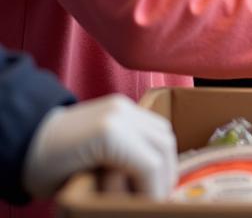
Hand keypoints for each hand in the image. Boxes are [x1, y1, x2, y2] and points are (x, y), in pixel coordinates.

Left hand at [22, 95, 176, 199]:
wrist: (27, 139)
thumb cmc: (44, 169)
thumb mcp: (79, 189)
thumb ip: (116, 192)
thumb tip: (139, 202)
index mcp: (110, 133)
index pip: (151, 165)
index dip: (155, 191)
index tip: (149, 208)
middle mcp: (122, 112)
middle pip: (164, 144)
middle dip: (165, 175)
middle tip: (156, 197)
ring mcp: (123, 104)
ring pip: (163, 130)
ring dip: (164, 158)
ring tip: (153, 182)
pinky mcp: (122, 104)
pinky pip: (151, 123)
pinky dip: (154, 145)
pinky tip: (145, 163)